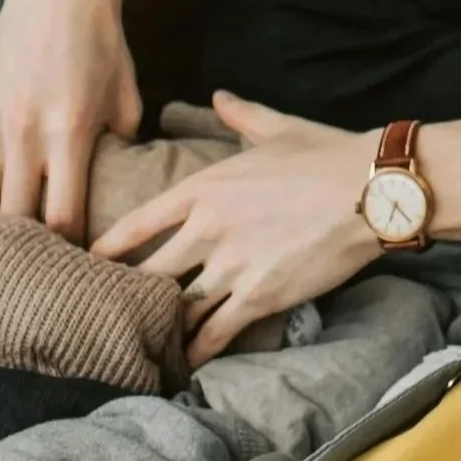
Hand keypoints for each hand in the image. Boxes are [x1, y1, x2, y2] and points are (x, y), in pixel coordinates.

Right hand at [0, 0, 141, 237]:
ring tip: (2, 245)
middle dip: (28, 247)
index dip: (67, 246)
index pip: (61, 215)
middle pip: (14, 217)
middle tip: (37, 262)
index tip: (76, 260)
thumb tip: (119, 190)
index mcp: (69, 130)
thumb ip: (121, 146)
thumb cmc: (101, 47)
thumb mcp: (126, 97)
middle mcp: (23, 130)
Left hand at [93, 91, 382, 368]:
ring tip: (142, 345)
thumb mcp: (278, 128)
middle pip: (149, 273)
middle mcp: (208, 229)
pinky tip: (183, 364)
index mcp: (204, 188)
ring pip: (179, 307)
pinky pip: (215, 332)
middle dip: (129, 296)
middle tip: (110, 314)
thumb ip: (240, 115)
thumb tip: (220, 96)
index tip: (88, 264)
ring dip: (162, 327)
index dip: (108, 248)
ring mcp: (231, 266)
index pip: (138, 223)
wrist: (371, 191)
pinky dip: (197, 350)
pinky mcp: (259, 296)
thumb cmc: (327, 156)